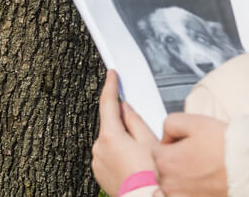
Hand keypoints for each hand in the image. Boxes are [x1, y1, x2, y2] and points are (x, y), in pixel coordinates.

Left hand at [92, 70, 157, 194]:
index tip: (111, 74)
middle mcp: (98, 148)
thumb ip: (135, 120)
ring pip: (110, 141)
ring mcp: (97, 161)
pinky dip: (119, 155)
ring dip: (122, 141)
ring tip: (140, 156)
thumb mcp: (149, 140)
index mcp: (110, 136)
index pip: (107, 103)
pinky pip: (108, 155)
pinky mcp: (99, 173)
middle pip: (111, 125)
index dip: (110, 86)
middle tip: (143, 136)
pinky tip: (133, 164)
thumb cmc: (151, 174)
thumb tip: (126, 108)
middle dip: (124, 124)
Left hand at [152, 113, 228, 196]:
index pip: (157, 149)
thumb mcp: (195, 121)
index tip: (188, 141)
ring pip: (169, 186)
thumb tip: (165, 136)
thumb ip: (171, 123)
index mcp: (165, 161)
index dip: (172, 141)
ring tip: (199, 169)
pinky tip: (198, 183)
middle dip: (173, 160)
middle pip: (161, 168)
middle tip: (197, 153)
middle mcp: (168, 183)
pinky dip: (183, 191)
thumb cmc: (225, 144)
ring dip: (177, 178)